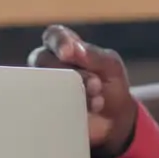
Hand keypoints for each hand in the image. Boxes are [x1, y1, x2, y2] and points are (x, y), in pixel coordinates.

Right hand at [27, 25, 136, 157]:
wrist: (115, 122)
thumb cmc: (111, 86)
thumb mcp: (111, 66)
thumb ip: (94, 55)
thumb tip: (74, 50)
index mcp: (65, 47)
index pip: (53, 35)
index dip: (58, 42)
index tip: (67, 53)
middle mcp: (49, 65)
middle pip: (45, 61)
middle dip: (74, 74)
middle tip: (96, 85)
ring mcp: (44, 87)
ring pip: (43, 84)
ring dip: (71, 92)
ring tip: (97, 102)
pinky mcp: (44, 109)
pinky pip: (43, 107)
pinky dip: (65, 109)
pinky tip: (84, 113)